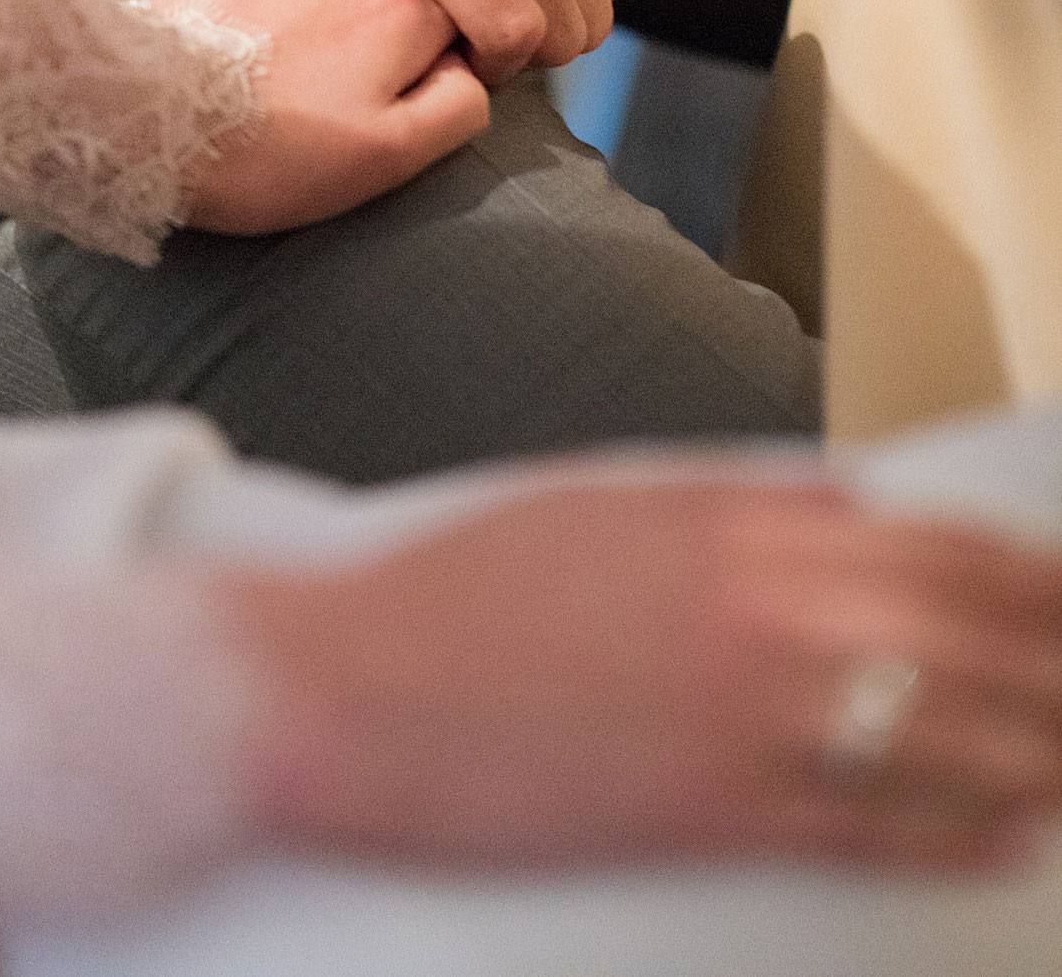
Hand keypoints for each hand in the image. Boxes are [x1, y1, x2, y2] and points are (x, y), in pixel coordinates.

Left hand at [146, 0, 488, 233]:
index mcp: (406, 5)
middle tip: (337, 88)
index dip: (438, 53)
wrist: (144, 125)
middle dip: (384, 28)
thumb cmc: (273, 155)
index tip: (398, 91)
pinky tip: (245, 43)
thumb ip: (459, 103)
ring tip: (287, 70)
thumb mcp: (391, 156)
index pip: (463, 8)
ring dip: (325, 10)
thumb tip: (469, 66)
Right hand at [222, 474, 1061, 875]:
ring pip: (950, 729)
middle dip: (1055, 654)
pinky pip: (879, 825)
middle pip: (968, 630)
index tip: (1060, 585)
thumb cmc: (453, 592)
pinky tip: (1009, 825)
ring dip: (1038, 743)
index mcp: (724, 515)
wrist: (336, 686)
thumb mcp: (600, 498)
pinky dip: (964, 827)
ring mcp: (742, 713)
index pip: (933, 539)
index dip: (1024, 572)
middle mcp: (755, 604)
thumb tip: (853, 507)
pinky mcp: (712, 812)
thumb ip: (739, 498)